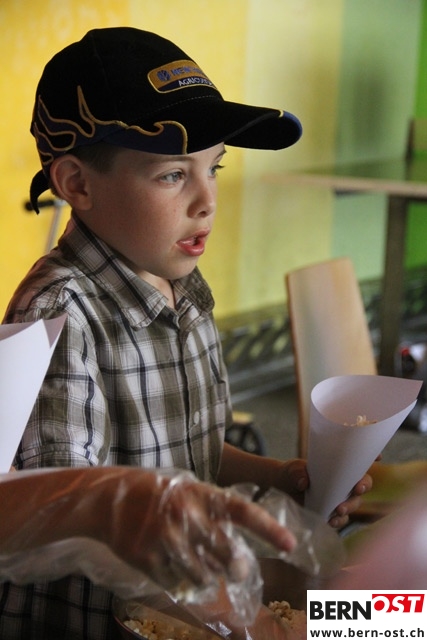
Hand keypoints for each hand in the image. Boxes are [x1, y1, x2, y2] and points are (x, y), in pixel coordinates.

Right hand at [109, 470, 296, 592]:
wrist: (109, 499)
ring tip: (195, 562)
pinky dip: (178, 581)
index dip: (267, 528)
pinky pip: (176, 584)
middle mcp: (186, 516)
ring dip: (206, 577)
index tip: (290, 544)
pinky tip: (168, 564)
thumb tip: (238, 551)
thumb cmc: (156, 494)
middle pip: (227, 555)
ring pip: (204, 577)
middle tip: (237, 568)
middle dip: (238, 567)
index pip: (242, 511)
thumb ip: (212, 513)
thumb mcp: (187, 490)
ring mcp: (166, 539)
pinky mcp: (147, 560)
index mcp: (200, 494)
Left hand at [273, 460, 372, 528]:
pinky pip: (342, 518)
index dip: (372, 456)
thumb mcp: (293, 469)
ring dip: (350, 506)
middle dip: (364, 486)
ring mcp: (340, 498)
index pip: (360, 460)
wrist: (284, 489)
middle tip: (357, 488)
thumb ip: (297, 472)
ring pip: (355, 502)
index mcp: (339, 466)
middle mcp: (344, 481)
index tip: (378, 457)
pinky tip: (331, 521)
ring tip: (339, 509)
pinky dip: (339, 520)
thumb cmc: (293, 473)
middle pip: (363, 483)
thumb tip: (304, 482)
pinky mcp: (332, 512)